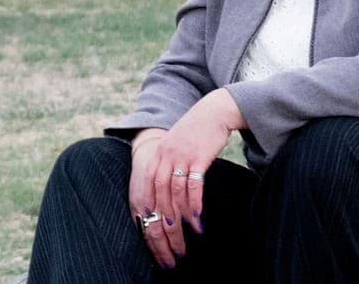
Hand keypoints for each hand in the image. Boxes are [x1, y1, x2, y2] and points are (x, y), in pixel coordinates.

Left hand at [130, 89, 243, 267]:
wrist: (213, 112)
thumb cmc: (194, 136)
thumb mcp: (173, 149)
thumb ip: (166, 169)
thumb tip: (164, 199)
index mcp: (154, 156)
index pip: (145, 191)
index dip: (147, 215)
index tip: (151, 235)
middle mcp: (163, 157)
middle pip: (158, 197)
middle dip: (163, 224)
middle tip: (171, 246)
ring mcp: (179, 156)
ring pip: (174, 194)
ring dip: (180, 219)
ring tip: (187, 238)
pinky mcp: (196, 157)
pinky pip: (193, 186)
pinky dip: (194, 205)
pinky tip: (198, 221)